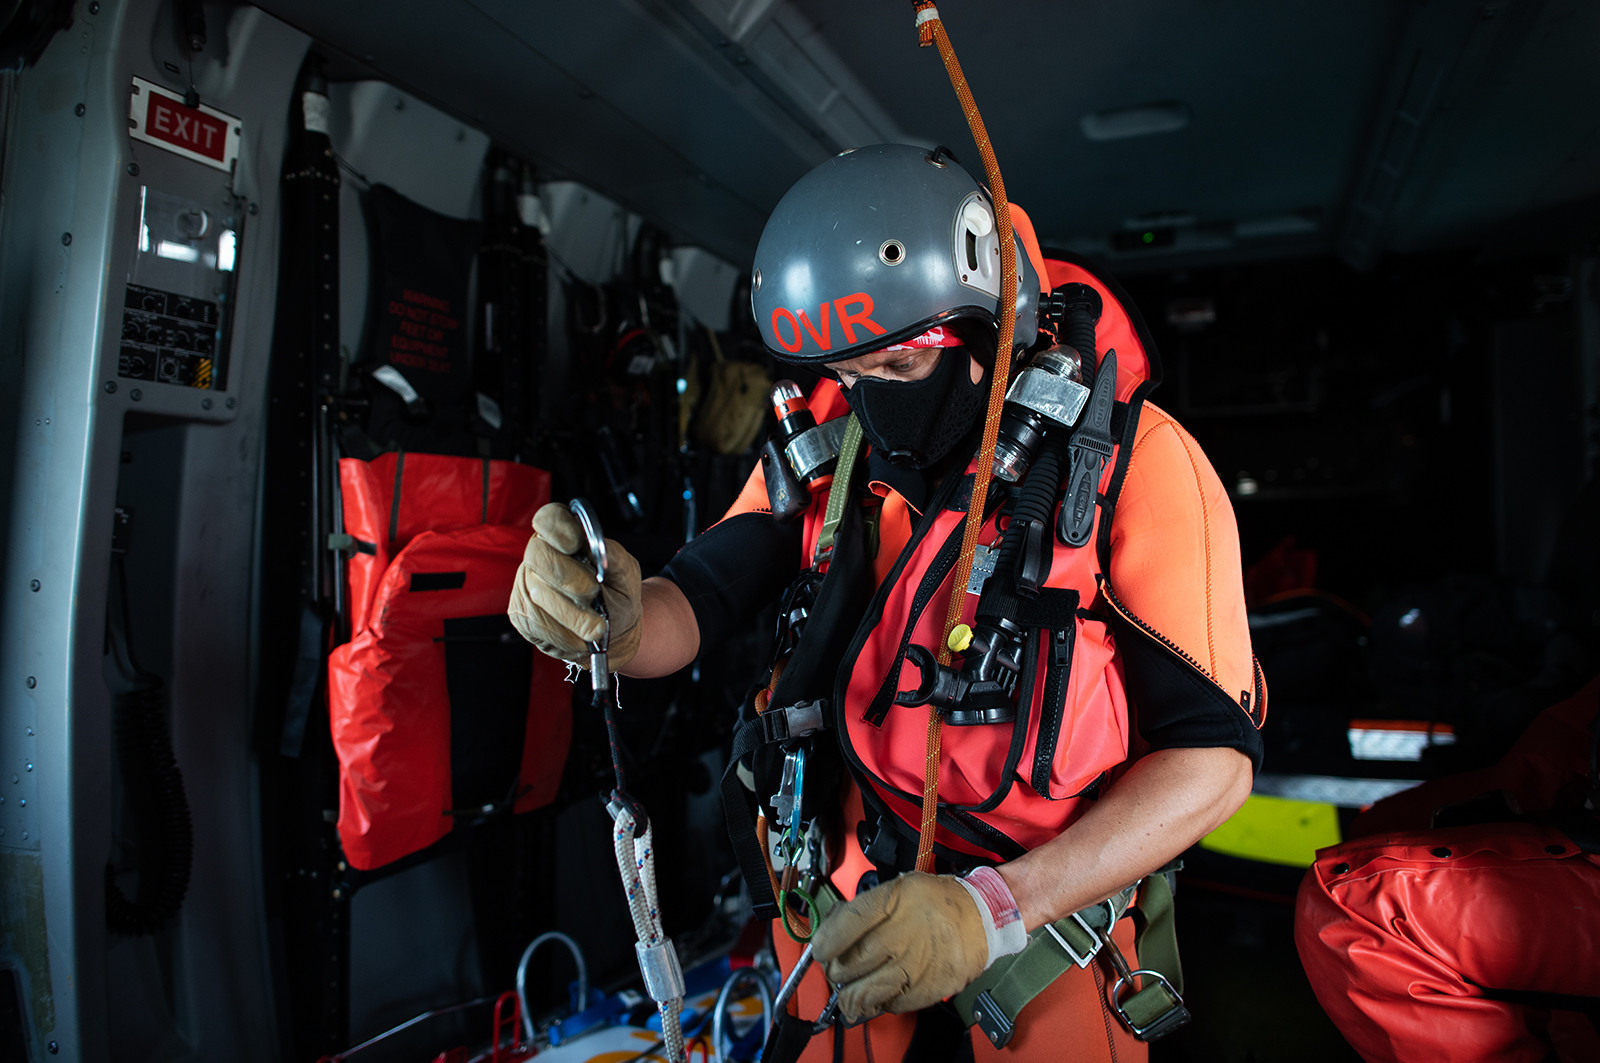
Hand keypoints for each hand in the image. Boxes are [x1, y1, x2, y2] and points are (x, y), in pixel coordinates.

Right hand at [508, 503, 642, 669]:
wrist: (613, 632)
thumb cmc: (617, 596)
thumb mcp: (626, 574)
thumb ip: (615, 557)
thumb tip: (601, 548)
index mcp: (565, 536)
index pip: (548, 518)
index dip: (557, 527)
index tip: (575, 543)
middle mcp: (540, 556)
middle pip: (539, 555)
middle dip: (568, 577)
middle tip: (593, 594)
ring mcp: (526, 584)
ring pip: (538, 595)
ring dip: (571, 615)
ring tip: (596, 628)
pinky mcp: (521, 614)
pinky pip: (535, 623)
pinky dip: (562, 634)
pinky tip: (578, 637)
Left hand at [810, 869, 1023, 1021]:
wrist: (983, 917)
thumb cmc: (939, 902)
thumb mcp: (900, 887)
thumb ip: (866, 908)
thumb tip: (833, 927)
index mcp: (892, 902)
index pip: (843, 927)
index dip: (824, 943)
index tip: (820, 950)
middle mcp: (901, 934)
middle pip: (849, 964)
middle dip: (835, 972)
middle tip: (836, 970)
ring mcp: (915, 964)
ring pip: (865, 991)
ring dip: (851, 995)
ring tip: (850, 991)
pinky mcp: (927, 988)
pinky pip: (890, 1004)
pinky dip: (880, 1002)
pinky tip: (881, 992)